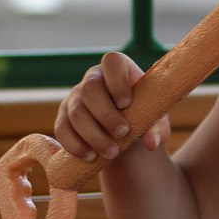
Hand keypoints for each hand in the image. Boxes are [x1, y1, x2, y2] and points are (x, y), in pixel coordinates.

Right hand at [52, 50, 166, 163]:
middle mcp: (93, 79)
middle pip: (89, 90)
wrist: (125, 134)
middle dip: (106, 115)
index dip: (117, 81)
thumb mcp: (155, 121)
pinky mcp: (63, 117)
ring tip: (112, 152)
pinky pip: (62, 129)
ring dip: (94, 135)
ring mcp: (75, 97)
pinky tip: (90, 156)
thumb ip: (157, 129)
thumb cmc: (143, 117)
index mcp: (118, 70)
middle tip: (123, 133)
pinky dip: (75, 144)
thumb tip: (152, 143)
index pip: (112, 62)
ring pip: (76, 113)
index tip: (127, 104)